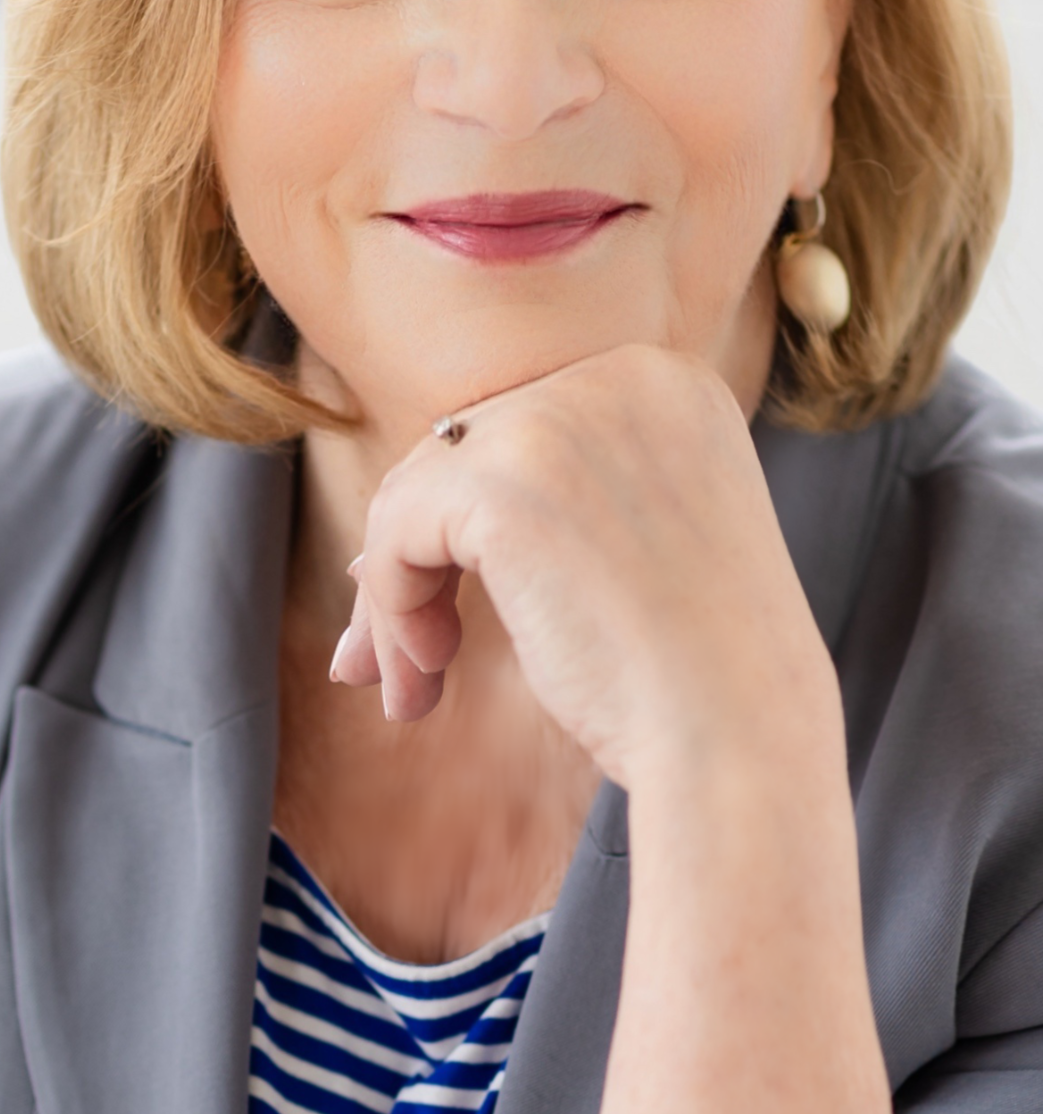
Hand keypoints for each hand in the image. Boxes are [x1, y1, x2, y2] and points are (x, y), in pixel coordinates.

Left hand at [332, 343, 837, 790]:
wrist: (742, 735)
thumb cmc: (697, 678)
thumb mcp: (635, 554)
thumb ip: (536, 516)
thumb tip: (372, 550)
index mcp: (667, 385)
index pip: (521, 427)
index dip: (468, 523)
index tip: (443, 612)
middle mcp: (621, 377)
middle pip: (464, 452)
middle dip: (417, 559)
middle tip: (398, 665)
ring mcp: (563, 419)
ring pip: (419, 489)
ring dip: (397, 597)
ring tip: (411, 690)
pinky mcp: (507, 482)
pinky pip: (395, 530)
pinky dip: (391, 607)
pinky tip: (430, 675)